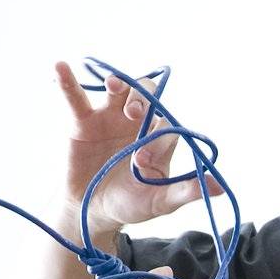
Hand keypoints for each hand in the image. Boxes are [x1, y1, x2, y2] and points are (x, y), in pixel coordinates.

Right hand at [54, 60, 223, 232]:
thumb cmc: (131, 204)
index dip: (156, 138)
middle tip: (134, 113)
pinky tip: (60, 66)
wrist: (93, 211)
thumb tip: (219, 189)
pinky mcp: (84, 121)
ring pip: (118, 91)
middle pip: (147, 98)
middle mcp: (138, 123)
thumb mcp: (160, 201)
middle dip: (143, 99)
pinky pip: (76, 98)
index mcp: (159, 140)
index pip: (164, 127)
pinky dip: (67, 82)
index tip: (141, 161)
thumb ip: (186, 192)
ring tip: (114, 86)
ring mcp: (111, 118)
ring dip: (119, 83)